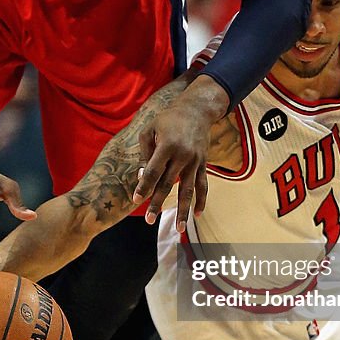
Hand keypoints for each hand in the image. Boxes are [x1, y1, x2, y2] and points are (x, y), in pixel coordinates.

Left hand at [133, 93, 215, 232]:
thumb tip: (143, 177)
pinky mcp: (203, 164)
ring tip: (179, 229)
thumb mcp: (150, 129)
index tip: (136, 200)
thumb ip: (145, 153)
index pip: (153, 171)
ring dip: (183, 210)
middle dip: (158, 203)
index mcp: (167, 145)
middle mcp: (183, 155)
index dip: (144, 186)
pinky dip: (201, 201)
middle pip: (168, 184)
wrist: (197, 110)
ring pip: (188, 190)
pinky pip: (203, 185)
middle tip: (149, 220)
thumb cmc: (168, 119)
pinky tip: (197, 215)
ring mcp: (195, 161)